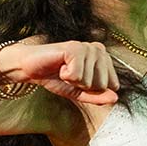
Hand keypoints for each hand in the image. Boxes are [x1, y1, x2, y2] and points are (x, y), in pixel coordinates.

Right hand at [1, 40, 119, 106]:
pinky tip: (60, 66)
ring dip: (72, 81)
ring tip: (64, 70)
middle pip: (102, 84)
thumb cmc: (55, 77)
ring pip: (89, 81)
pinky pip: (76, 76)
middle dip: (83, 86)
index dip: (92, 89)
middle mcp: (98, 49)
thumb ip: (98, 96)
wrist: (31, 68)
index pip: (112, 85)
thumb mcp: (79, 92)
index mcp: (103, 57)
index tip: (79, 80)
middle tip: (70, 75)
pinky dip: (65, 76)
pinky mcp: (75, 48)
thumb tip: (115, 99)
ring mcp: (87, 47)